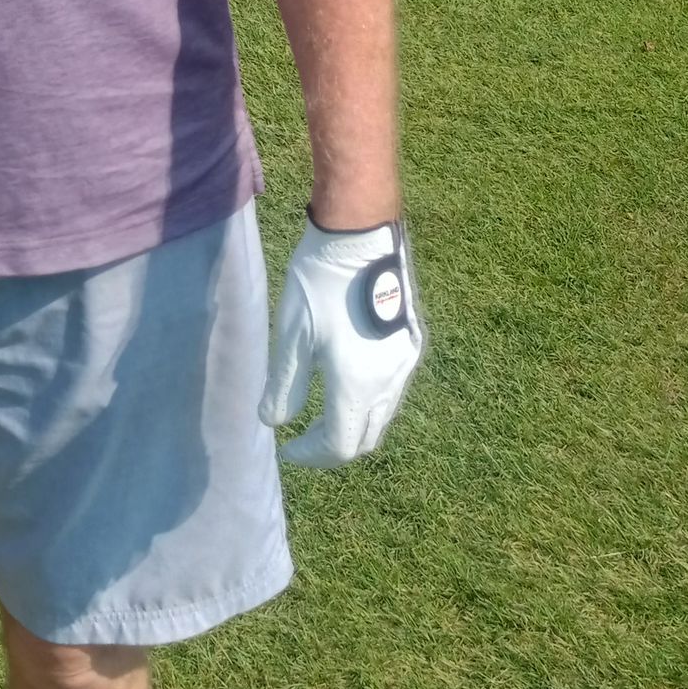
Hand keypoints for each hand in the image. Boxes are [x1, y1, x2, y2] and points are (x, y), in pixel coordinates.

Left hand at [259, 216, 424, 465]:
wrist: (360, 233)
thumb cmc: (319, 282)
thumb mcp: (292, 335)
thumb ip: (284, 385)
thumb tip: (274, 422)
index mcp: (358, 385)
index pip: (340, 446)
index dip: (312, 455)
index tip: (287, 449)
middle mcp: (390, 382)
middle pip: (367, 438)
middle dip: (334, 446)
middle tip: (305, 439)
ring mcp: (406, 362)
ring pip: (384, 415)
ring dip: (355, 424)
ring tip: (323, 412)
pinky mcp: (413, 342)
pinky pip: (394, 389)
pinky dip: (371, 401)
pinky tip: (348, 382)